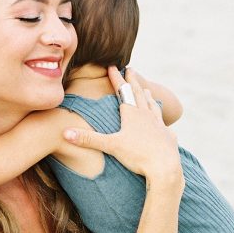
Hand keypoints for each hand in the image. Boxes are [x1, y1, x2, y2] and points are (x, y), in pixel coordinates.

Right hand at [62, 66, 182, 184]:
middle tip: (131, 70)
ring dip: (148, 97)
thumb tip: (65, 133)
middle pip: (139, 93)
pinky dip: (161, 120)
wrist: (165, 167)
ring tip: (147, 91)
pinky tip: (162, 124)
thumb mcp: (110, 146)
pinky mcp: (168, 136)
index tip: (112, 65)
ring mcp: (159, 125)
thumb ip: (88, 139)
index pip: (122, 90)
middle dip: (133, 81)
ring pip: (153, 106)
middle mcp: (147, 115)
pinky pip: (164, 125)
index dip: (115, 78)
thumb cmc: (138, 155)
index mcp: (132, 113)